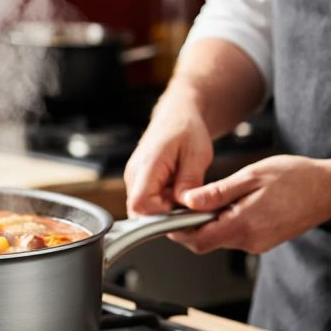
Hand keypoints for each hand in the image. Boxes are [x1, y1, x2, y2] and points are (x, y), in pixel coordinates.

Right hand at [123, 98, 213, 215]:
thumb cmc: (186, 130)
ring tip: (181, 191)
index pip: (141, 204)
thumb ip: (190, 181)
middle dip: (164, 214)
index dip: (161, 213)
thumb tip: (187, 205)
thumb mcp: (197, 154)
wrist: (176, 116)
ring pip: (142, 209)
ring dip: (164, 208)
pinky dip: (162, 202)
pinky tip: (176, 190)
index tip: (181, 207)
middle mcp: (134, 174)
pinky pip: (146, 202)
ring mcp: (133, 178)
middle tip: (185, 201)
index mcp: (147, 165)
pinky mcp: (137, 182)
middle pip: (139, 211)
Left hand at [168, 155, 330, 253]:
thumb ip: (218, 192)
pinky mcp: (264, 242)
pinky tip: (235, 203)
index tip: (170, 214)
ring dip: (210, 222)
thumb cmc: (297, 178)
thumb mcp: (252, 175)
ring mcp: (258, 244)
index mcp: (244, 224)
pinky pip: (236, 235)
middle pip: (206, 242)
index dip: (178, 229)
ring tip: (218, 197)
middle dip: (191, 226)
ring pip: (220, 239)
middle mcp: (250, 241)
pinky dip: (226, 222)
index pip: (198, 239)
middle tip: (189, 202)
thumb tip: (189, 201)